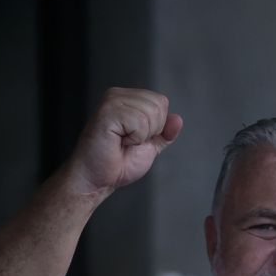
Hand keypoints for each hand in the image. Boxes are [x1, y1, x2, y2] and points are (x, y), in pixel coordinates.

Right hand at [63, 87, 182, 196]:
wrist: (98, 178)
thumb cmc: (118, 163)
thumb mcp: (150, 146)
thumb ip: (164, 133)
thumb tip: (178, 119)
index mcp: (128, 100)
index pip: (161, 102)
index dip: (156, 126)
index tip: (135, 138)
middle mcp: (118, 96)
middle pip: (159, 105)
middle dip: (151, 130)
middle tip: (128, 141)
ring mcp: (111, 102)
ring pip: (151, 113)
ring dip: (141, 135)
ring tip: (122, 141)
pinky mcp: (107, 112)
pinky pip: (140, 121)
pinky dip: (135, 137)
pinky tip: (118, 140)